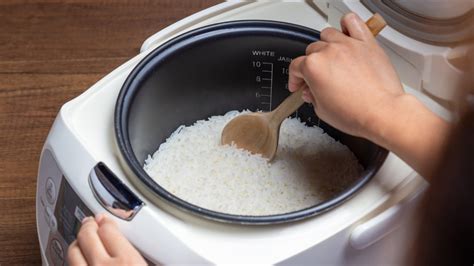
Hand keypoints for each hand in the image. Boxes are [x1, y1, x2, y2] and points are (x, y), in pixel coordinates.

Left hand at [67, 214, 146, 264]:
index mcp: (127, 262)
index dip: (106, 222)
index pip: (109, 229)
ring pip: (73, 251)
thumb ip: (148, 257)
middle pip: (87, 235)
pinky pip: (70, 265)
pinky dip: (75, 260)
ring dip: (77, 243)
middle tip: (91, 223)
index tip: (107, 220)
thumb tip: (152, 254)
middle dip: (88, 226)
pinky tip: (80, 260)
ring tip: (82, 240)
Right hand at [289, 12, 451, 177]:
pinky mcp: (366, 43)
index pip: (296, 67)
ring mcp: (348, 45)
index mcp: (313, 67)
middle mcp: (328, 51)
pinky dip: (346, 25)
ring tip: (330, 58)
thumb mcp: (321, 111)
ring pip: (328, 34)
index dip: (295, 79)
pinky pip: (352, 22)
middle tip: (316, 79)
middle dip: (310, 65)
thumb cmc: (355, 113)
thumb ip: (312, 96)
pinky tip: (346, 35)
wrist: (382, 113)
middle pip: (311, 51)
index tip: (299, 85)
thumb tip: (312, 91)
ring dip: (325, 45)